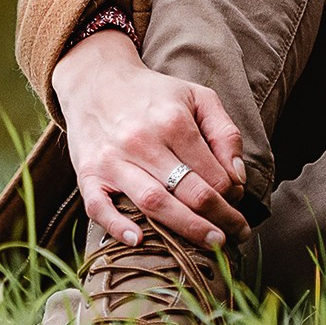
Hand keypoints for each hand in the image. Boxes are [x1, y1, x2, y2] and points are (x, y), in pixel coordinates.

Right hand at [52, 31, 250, 249]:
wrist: (97, 82)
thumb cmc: (154, 95)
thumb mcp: (198, 97)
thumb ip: (225, 133)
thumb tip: (238, 177)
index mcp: (173, 122)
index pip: (213, 173)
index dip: (231, 194)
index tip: (237, 202)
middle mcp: (142, 141)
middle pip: (188, 192)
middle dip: (220, 218)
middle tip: (236, 235)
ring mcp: (112, 160)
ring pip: (153, 202)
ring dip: (186, 229)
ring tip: (212, 242)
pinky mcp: (87, 174)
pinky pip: (98, 207)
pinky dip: (117, 226)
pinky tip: (139, 241)